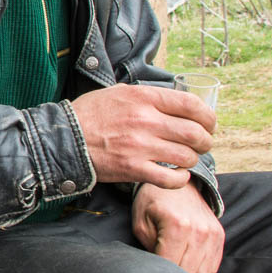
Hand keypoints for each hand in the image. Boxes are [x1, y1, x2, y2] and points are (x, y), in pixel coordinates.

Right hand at [68, 84, 214, 188]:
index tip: (208, 123)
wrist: (64, 139)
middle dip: (205, 141)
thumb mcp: (118, 92)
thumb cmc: (90, 114)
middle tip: (202, 145)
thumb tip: (173, 102)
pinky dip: (180, 180)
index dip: (207, 116)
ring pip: (186, 156)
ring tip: (186, 160)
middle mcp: (146, 120)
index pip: (191, 105)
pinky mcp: (134, 169)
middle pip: (195, 133)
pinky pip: (171, 179)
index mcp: (144, 97)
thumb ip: (147, 96)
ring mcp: (140, 146)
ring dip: (192, 160)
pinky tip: (176, 176)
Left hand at [132, 179, 224, 272]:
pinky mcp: (220, 235)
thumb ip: (150, 250)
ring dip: (188, 270)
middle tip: (163, 258)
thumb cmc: (152, 202)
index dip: (158, 272)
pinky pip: (212, 267)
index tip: (151, 266)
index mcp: (178, 226)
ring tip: (176, 255)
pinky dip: (200, 265)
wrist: (176, 182)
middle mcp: (200, 230)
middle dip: (172, 272)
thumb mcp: (141, 224)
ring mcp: (213, 233)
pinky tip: (188, 252)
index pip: (169, 267)